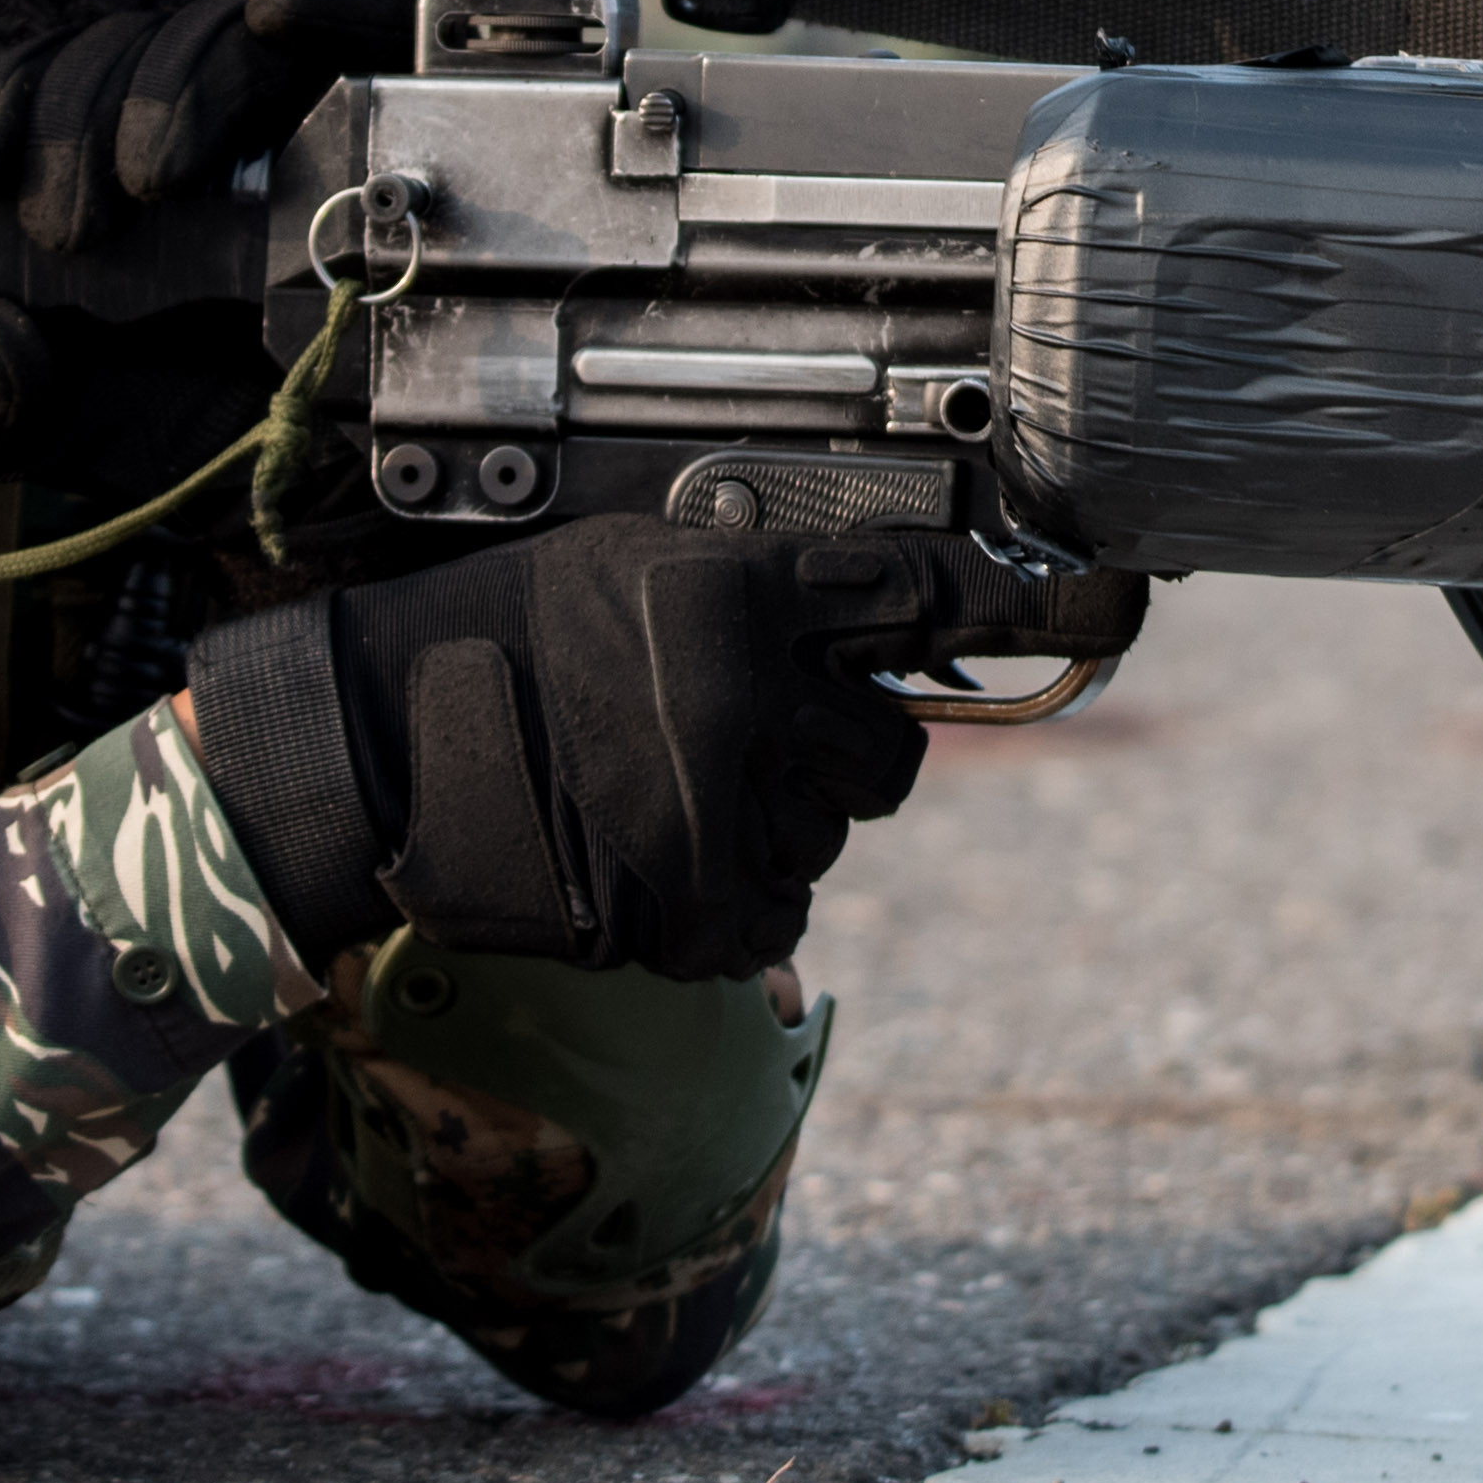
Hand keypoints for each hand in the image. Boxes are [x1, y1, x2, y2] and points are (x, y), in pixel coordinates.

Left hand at [0, 0, 416, 456]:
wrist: (399, 481)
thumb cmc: (254, 437)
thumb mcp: (108, 434)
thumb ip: (2, 408)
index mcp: (131, 172)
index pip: (54, 81)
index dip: (4, 98)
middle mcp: (216, 120)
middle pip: (132, 46)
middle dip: (76, 118)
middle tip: (71, 227)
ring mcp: (314, 99)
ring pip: (230, 28)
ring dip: (176, 86)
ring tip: (154, 178)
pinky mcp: (410, 91)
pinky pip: (374, 18)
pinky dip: (328, 4)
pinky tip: (280, 18)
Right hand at [194, 526, 1145, 978]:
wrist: (372, 747)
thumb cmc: (497, 636)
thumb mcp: (640, 564)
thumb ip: (769, 592)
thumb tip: (892, 622)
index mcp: (740, 596)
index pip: (922, 594)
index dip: (1024, 604)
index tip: (1110, 600)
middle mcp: (748, 703)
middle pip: (892, 758)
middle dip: (841, 755)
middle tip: (747, 740)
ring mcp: (723, 817)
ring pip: (829, 842)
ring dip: (775, 829)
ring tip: (662, 790)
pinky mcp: (694, 912)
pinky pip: (775, 917)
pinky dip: (734, 901)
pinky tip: (653, 855)